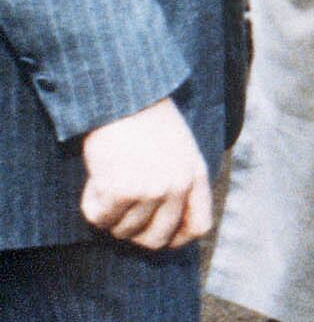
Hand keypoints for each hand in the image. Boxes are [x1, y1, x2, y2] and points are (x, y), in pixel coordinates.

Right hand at [79, 98, 212, 249]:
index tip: (154, 233)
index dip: (175, 238)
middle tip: (119, 212)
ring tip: (109, 181)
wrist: (123, 97)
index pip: (198, 226)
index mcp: (196, 175)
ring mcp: (151, 190)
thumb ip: (179, 182)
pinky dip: (92, 204)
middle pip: (156, 239)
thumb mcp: (178, 149)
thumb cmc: (146, 120)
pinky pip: (99, 218)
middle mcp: (178, 186)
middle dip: (133, 232)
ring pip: (123, 232)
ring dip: (110, 214)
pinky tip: (97, 177)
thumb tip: (167, 226)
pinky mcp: (121, 190)